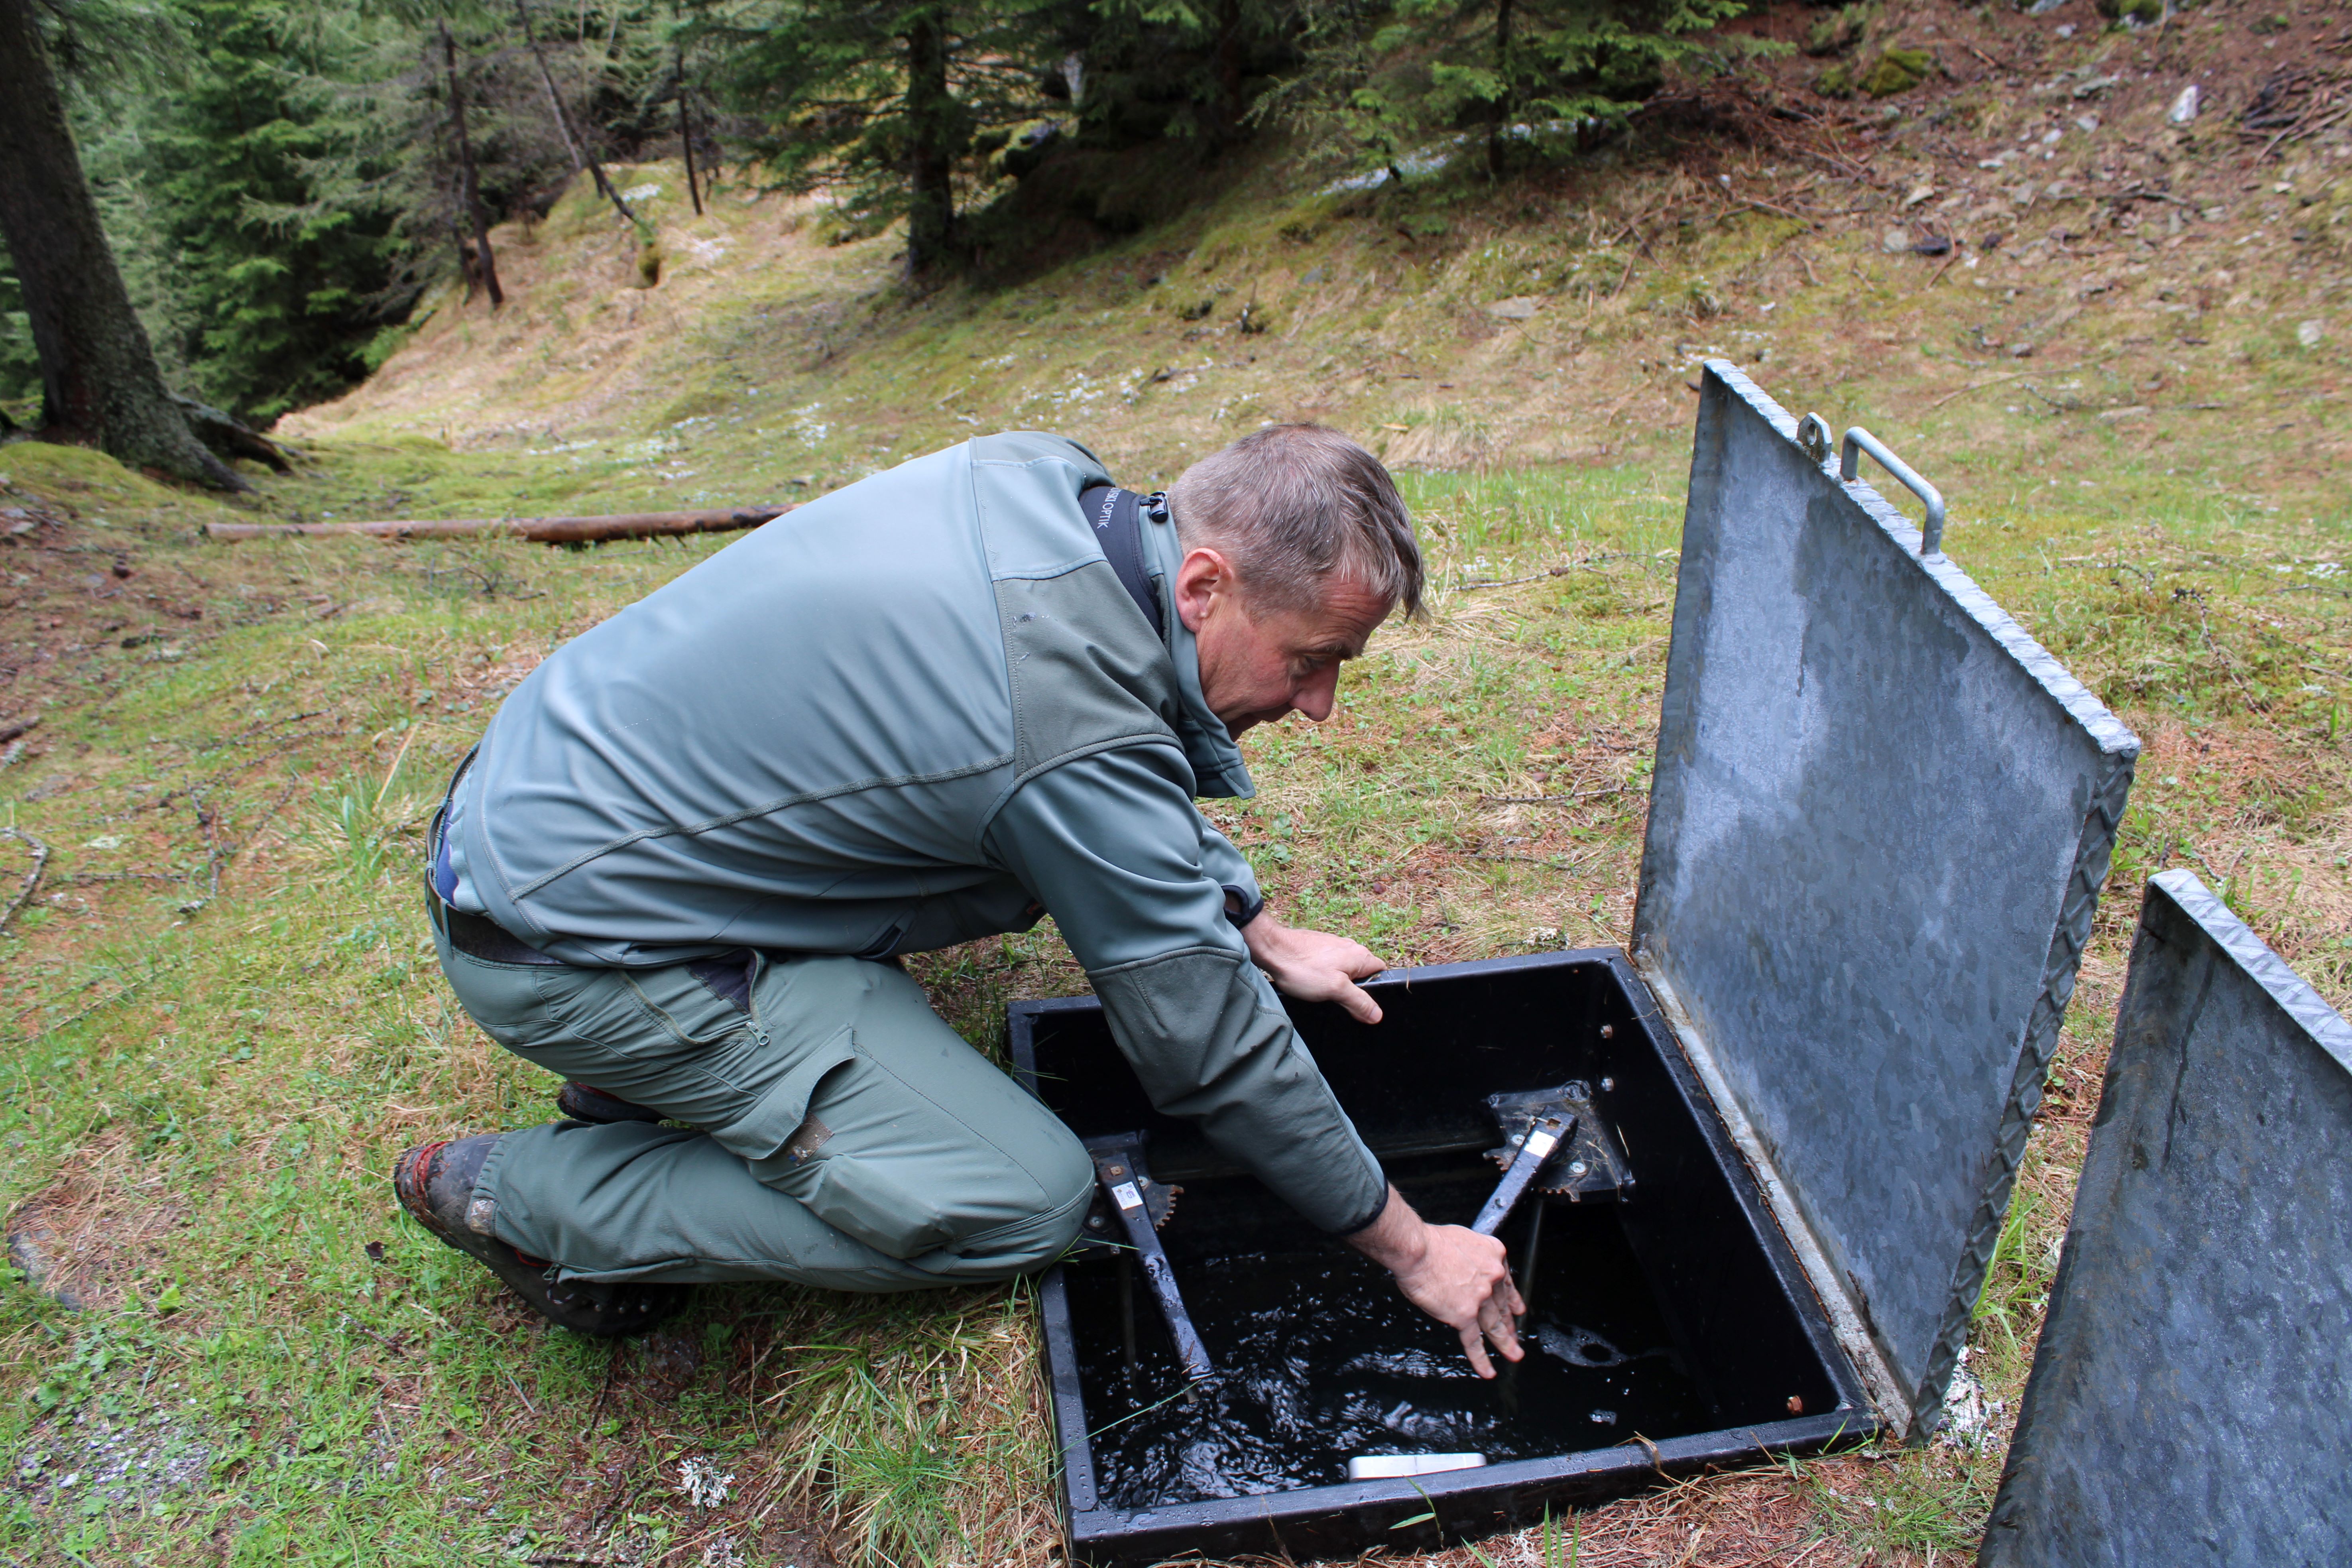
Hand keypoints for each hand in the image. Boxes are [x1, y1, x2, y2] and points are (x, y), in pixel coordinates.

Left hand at [1242, 912, 1387, 1023]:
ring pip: (1346, 970)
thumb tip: (1377, 1015)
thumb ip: (1358, 1002)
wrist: (1273, 949)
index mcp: (1360, 956)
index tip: (1363, 1005)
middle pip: (1363, 973)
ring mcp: (1334, 946)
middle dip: (1355, 989)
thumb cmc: (1303, 968)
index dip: (1375, 991)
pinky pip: (1331, 965)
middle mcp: (1350, 947)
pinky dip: (1326, 975)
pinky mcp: (1319, 948)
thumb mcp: (1335, 989)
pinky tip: (1313, 982)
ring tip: (1324, 992)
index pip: (1381, 973)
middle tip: (1340, 1001)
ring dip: (1339, 983)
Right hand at [1345, 1186, 1525, 1377]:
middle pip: (1502, 1307)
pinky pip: (1474, 1342)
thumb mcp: (1464, 1239)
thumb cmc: (1430, 1242)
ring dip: (1505, 1343)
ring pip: (1494, 1326)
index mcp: (1493, 1256)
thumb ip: (1472, 1258)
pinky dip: (1481, 1359)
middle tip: (1516, 1337)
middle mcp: (1491, 1277)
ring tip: (1514, 1354)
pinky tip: (1488, 1370)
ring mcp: (1480, 1298)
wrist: (1417, 1248)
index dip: (1512, 1300)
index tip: (1517, 1310)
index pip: (1506, 1284)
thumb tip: (1465, 1271)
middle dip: (1510, 1324)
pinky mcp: (1463, 1315)